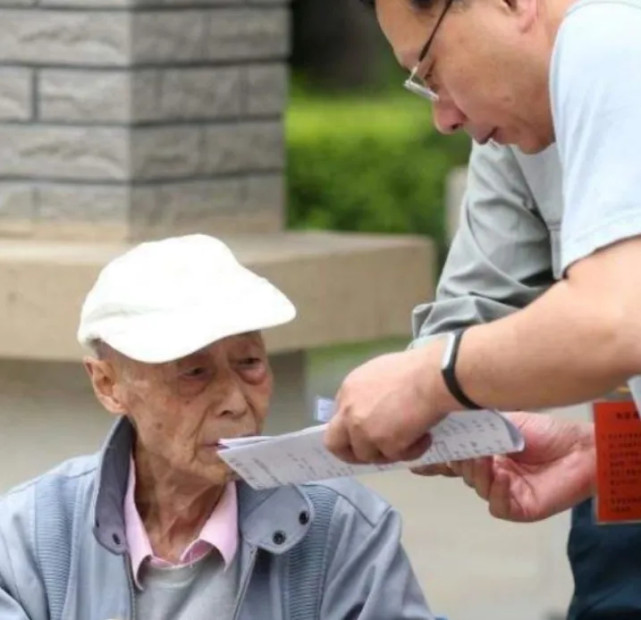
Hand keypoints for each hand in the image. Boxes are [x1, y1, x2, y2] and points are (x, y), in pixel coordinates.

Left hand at [324, 344, 458, 462]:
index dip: (351, 429)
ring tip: (411, 438)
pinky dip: (412, 451)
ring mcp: (365, 431)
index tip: (366, 433)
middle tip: (374, 453)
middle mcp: (350, 412)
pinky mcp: (386, 445)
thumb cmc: (414, 368)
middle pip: (335, 444)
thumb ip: (367, 394)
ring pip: (368, 455)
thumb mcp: (380, 374)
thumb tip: (373, 410)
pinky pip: (397, 457)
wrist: (433, 376)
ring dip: (389, 451)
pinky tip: (425, 437)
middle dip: (352, 453)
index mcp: (347, 391)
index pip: (338, 419)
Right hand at [413, 411, 595, 521]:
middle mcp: (488, 471)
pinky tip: (503, 476)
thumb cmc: (543, 430)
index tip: (414, 457)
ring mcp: (502, 490)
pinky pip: (496, 504)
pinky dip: (496, 490)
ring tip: (486, 458)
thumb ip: (473, 426)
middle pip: (459, 470)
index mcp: (482, 451)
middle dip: (457, 459)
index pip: (452, 456)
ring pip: (475, 486)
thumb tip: (440, 423)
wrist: (578, 447)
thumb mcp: (501, 421)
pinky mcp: (517, 507)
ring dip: (477, 472)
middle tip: (461, 448)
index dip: (433, 459)